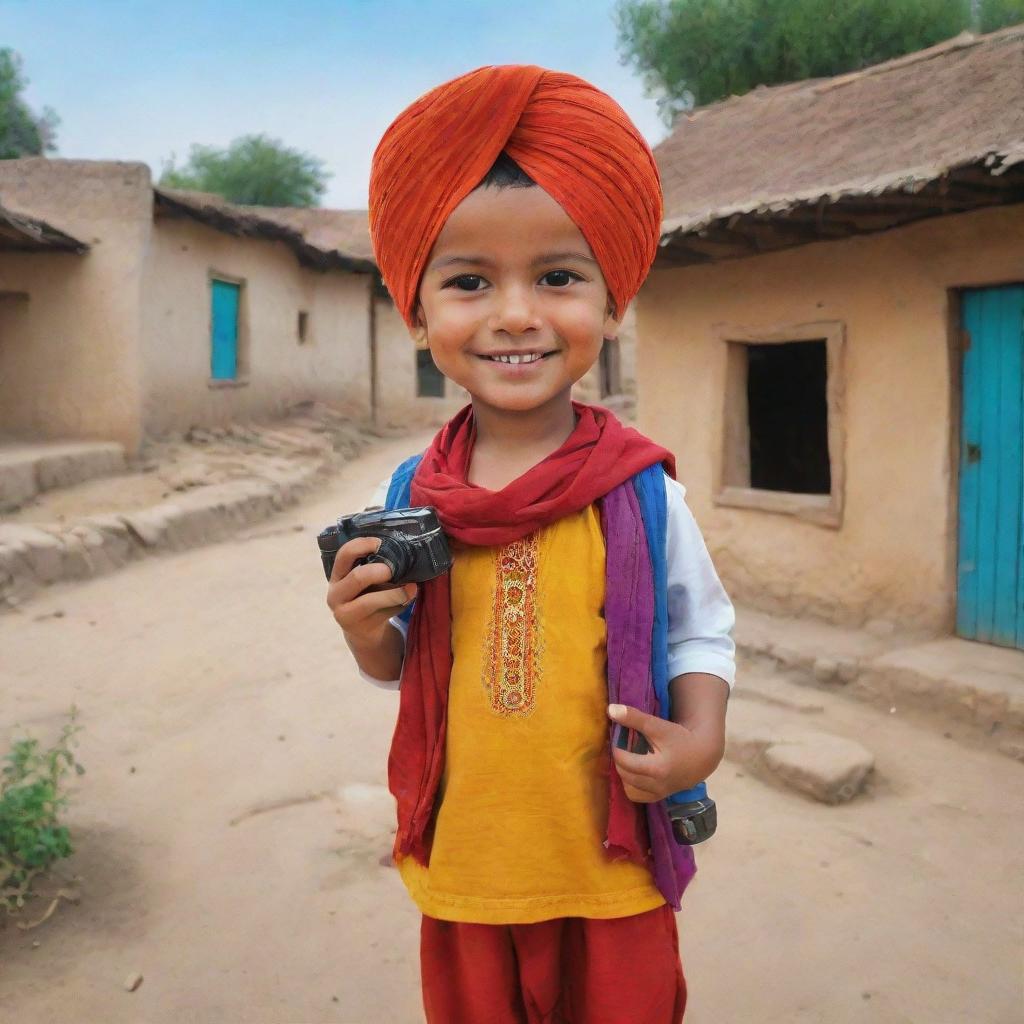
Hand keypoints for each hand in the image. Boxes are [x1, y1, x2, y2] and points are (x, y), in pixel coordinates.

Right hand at [326, 536, 416, 645]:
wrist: (366, 632)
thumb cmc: (371, 597)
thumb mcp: (369, 581)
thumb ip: (378, 567)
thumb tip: (404, 554)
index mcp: (338, 575)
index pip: (344, 554)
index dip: (363, 545)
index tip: (381, 543)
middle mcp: (335, 593)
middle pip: (357, 577)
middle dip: (380, 571)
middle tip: (395, 570)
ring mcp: (343, 613)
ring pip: (369, 601)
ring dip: (395, 593)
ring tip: (412, 588)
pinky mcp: (358, 627)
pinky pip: (381, 614)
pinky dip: (398, 605)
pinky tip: (409, 599)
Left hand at [607, 703, 723, 802]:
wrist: (701, 755)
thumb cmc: (680, 738)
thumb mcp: (658, 726)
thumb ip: (634, 718)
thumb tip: (611, 710)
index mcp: (657, 768)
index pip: (624, 761)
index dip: (616, 748)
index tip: (617, 738)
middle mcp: (657, 785)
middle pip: (624, 774)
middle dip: (619, 759)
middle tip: (621, 747)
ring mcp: (658, 793)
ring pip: (628, 787)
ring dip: (624, 773)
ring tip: (628, 758)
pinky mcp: (659, 797)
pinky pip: (636, 796)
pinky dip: (631, 785)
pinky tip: (634, 772)